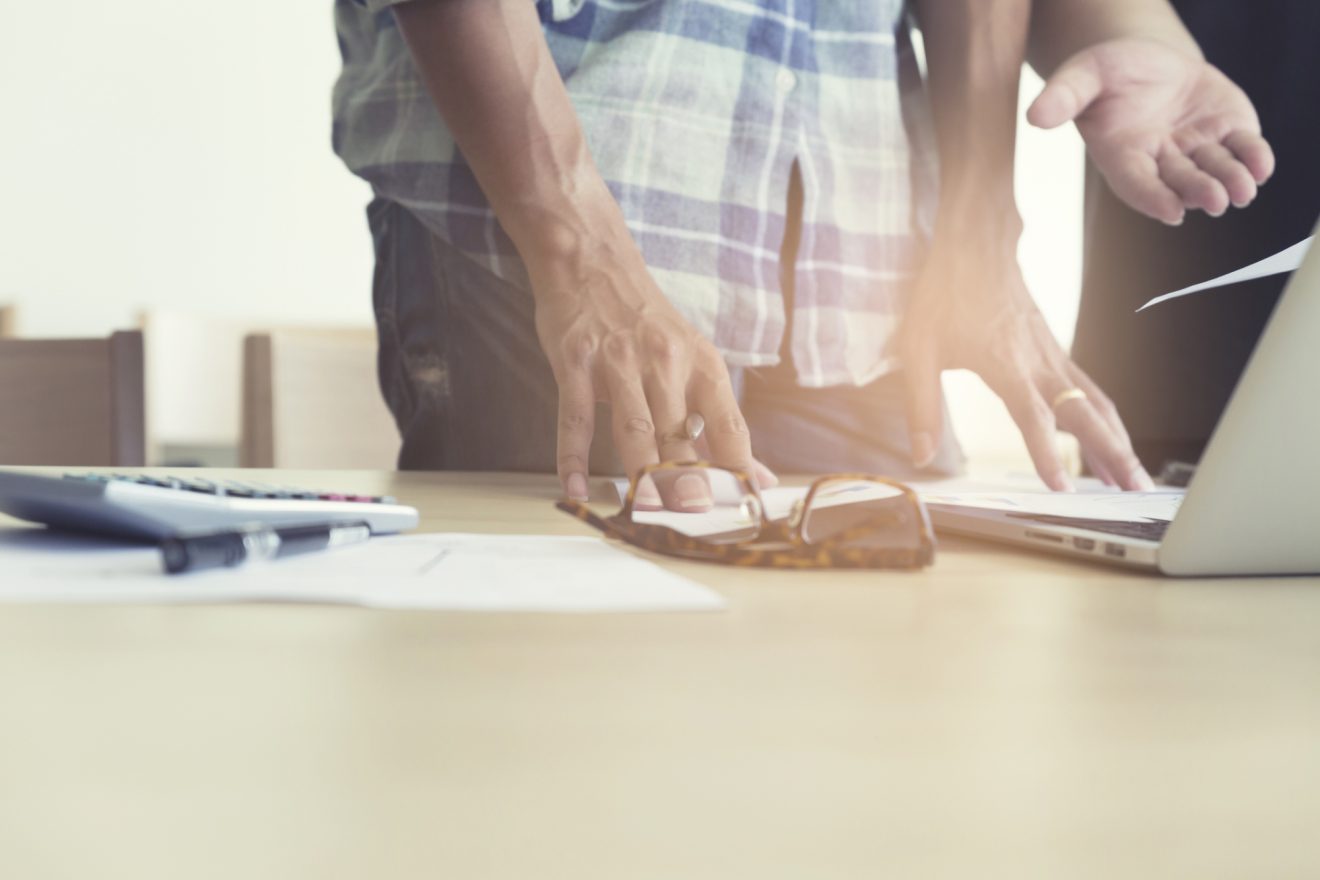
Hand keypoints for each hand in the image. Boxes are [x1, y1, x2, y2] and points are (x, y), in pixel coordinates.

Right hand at [528, 224, 776, 508]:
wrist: (591, 260)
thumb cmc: (644, 319)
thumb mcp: (689, 357)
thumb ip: (714, 416)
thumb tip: (752, 474)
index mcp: (701, 365)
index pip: (729, 424)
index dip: (741, 466)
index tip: (750, 504)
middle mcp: (664, 363)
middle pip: (680, 433)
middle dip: (689, 479)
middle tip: (697, 516)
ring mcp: (618, 364)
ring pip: (635, 429)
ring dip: (642, 473)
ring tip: (648, 512)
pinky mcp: (576, 364)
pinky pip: (575, 419)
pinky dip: (573, 458)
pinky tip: (576, 490)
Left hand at [898, 229, 1153, 491]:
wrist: (976, 246)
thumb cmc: (945, 294)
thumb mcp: (918, 351)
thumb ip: (921, 408)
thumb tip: (921, 456)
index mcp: (1007, 366)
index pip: (1034, 419)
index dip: (1047, 454)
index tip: (1063, 488)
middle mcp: (1040, 364)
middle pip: (1085, 416)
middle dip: (1113, 455)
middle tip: (1136, 490)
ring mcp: (1054, 356)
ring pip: (1097, 405)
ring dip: (1120, 442)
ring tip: (1134, 479)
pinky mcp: (1057, 352)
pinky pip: (1091, 391)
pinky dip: (1108, 420)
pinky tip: (1114, 440)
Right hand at [1028, 38, 1274, 223]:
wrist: (1148, 60)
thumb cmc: (1109, 72)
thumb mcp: (1082, 74)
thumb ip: (1063, 95)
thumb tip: (1034, 116)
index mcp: (1123, 154)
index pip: (1136, 182)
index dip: (1153, 198)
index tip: (1172, 211)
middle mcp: (1161, 159)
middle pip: (1180, 181)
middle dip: (1199, 191)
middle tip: (1216, 200)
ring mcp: (1196, 147)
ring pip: (1215, 170)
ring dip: (1231, 182)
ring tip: (1242, 190)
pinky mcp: (1227, 131)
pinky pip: (1244, 148)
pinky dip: (1254, 159)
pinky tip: (1261, 166)